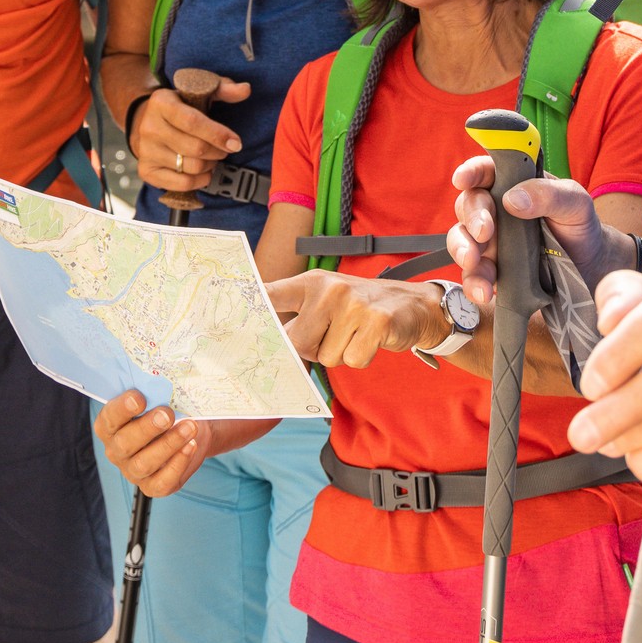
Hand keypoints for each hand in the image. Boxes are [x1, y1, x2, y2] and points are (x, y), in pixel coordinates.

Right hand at [96, 389, 213, 496]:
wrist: (188, 429)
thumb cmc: (166, 410)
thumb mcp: (158, 399)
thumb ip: (153, 395)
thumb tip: (161, 388)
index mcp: (110, 427)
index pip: (109, 418)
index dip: (122, 409)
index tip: (140, 397)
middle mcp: (116, 451)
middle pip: (124, 443)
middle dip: (147, 428)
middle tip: (167, 414)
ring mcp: (132, 471)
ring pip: (143, 464)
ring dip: (168, 444)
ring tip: (189, 428)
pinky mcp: (152, 486)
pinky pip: (161, 482)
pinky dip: (177, 464)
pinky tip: (190, 446)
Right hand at [130, 77, 248, 192]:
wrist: (149, 122)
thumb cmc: (181, 106)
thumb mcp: (199, 91)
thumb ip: (224, 89)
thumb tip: (245, 90)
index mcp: (161, 102)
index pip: (192, 122)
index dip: (218, 134)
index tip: (236, 142)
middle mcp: (148, 127)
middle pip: (195, 148)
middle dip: (218, 151)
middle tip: (225, 149)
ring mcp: (145, 150)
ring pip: (191, 167)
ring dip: (210, 165)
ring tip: (212, 157)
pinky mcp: (146, 170)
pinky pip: (181, 184)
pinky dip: (199, 181)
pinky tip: (203, 172)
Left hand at [269, 270, 448, 367]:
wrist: (411, 305)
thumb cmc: (360, 307)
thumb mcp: (327, 299)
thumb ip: (298, 314)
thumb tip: (271, 340)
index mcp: (312, 282)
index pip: (272, 294)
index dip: (252, 309)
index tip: (230, 319)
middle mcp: (330, 288)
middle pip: (299, 343)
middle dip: (315, 349)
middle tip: (335, 335)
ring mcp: (353, 304)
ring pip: (327, 357)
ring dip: (341, 354)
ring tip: (355, 334)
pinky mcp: (376, 322)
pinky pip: (352, 360)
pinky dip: (361, 358)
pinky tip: (371, 339)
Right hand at [449, 154, 626, 304]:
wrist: (589, 268)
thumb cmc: (579, 225)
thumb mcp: (575, 203)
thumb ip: (548, 194)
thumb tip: (513, 199)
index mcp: (512, 183)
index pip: (484, 171)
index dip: (470, 172)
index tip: (462, 180)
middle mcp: (495, 209)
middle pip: (468, 205)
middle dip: (472, 218)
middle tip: (484, 232)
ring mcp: (490, 241)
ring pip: (461, 240)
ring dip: (463, 250)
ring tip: (474, 262)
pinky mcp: (491, 269)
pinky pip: (473, 274)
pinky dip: (473, 282)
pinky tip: (483, 290)